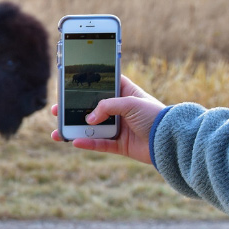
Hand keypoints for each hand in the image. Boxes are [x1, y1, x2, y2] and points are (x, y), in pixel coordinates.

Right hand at [51, 75, 165, 163]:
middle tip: (57, 109)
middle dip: (73, 110)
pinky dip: (87, 144)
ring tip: (57, 131)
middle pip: (91, 108)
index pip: (103, 85)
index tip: (70, 84)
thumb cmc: (154, 115)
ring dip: (75, 129)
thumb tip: (89, 119)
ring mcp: (119, 127)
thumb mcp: (130, 103)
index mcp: (124, 93)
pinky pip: (100, 144)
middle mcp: (120, 110)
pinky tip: (74, 142)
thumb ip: (107, 106)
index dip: (87, 84)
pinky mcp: (120, 145)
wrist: (171, 140)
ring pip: (91, 128)